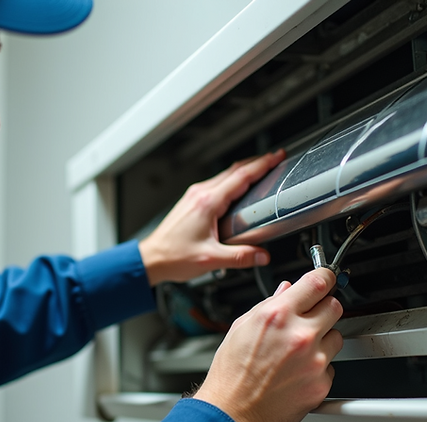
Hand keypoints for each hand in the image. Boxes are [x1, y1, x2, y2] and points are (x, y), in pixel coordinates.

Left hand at [138, 150, 286, 285]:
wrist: (151, 258)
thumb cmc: (173, 257)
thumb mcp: (211, 260)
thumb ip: (240, 257)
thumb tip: (262, 256)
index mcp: (208, 203)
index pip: (241, 177)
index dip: (262, 165)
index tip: (276, 157)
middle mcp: (200, 194)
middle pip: (234, 170)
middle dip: (256, 163)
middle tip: (274, 159)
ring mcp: (194, 195)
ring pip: (224, 175)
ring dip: (244, 170)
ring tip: (260, 170)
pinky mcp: (191, 201)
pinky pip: (216, 183)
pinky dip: (231, 180)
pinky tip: (237, 187)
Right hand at [193, 268, 343, 421]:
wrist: (232, 414)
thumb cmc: (231, 375)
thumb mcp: (241, 328)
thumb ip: (269, 304)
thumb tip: (286, 291)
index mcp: (278, 316)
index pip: (318, 282)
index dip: (325, 276)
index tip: (327, 278)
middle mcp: (300, 335)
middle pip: (335, 306)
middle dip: (324, 308)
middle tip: (311, 317)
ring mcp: (314, 360)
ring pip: (337, 337)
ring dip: (322, 339)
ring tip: (298, 352)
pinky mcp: (322, 384)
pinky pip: (330, 366)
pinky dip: (318, 367)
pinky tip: (297, 372)